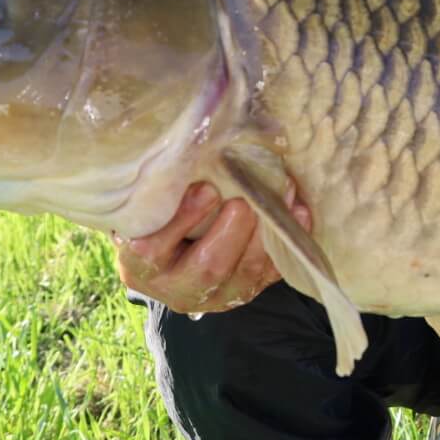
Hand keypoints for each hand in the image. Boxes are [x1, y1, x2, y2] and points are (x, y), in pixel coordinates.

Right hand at [112, 180, 306, 312]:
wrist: (169, 253)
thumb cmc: (155, 214)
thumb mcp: (147, 203)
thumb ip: (160, 186)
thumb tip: (192, 143)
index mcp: (139, 265)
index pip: (152, 250)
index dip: (182, 220)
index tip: (207, 190)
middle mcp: (175, 287)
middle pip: (205, 268)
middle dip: (231, 233)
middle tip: (245, 201)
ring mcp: (213, 296)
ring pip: (243, 274)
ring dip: (265, 235)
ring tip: (281, 197)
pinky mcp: (244, 292)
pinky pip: (269, 274)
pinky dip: (286, 244)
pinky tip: (300, 215)